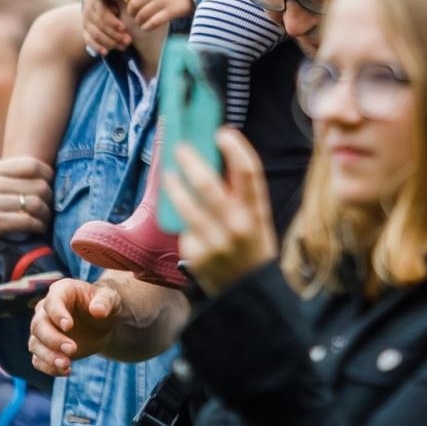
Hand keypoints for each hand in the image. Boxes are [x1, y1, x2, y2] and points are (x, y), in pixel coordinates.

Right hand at [0, 156, 52, 271]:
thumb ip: (3, 179)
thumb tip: (39, 177)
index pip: (32, 164)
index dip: (48, 177)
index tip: (50, 190)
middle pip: (38, 185)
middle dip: (49, 200)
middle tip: (48, 211)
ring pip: (34, 203)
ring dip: (45, 215)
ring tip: (44, 222)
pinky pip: (25, 220)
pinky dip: (37, 227)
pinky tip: (37, 231)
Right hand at [30, 277, 121, 376]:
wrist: (101, 323)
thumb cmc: (104, 304)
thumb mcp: (110, 298)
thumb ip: (105, 301)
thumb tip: (98, 310)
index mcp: (61, 292)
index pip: (52, 302)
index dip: (57, 314)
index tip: (69, 326)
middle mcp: (46, 310)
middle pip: (38, 325)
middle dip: (53, 339)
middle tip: (72, 349)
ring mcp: (43, 331)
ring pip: (35, 344)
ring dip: (48, 357)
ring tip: (67, 365)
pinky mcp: (45, 348)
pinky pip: (38, 360)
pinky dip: (49, 368)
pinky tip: (66, 371)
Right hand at [81, 0, 130, 54]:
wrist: (103, 3)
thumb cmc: (116, 0)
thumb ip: (123, 3)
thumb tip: (130, 9)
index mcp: (97, 0)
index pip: (102, 13)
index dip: (113, 22)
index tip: (124, 28)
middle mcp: (89, 11)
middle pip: (100, 26)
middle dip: (115, 35)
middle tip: (128, 41)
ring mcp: (86, 22)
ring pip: (95, 34)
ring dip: (110, 42)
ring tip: (123, 47)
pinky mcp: (85, 32)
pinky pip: (89, 41)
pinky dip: (97, 47)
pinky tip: (106, 52)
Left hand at [123, 0, 193, 31]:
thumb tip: (128, 0)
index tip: (131, 3)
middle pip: (134, 4)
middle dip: (131, 13)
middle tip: (135, 16)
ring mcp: (164, 0)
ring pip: (142, 15)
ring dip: (138, 21)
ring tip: (140, 22)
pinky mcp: (171, 11)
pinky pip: (153, 22)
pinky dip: (146, 27)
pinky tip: (146, 27)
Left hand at [164, 128, 277, 296]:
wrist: (249, 293)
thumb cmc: (252, 247)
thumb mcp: (257, 219)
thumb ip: (241, 194)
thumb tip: (213, 158)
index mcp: (257, 212)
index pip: (249, 173)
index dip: (235, 149)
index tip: (222, 132)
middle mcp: (237, 226)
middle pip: (208, 185)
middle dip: (190, 162)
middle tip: (179, 148)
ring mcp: (216, 243)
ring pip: (186, 206)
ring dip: (174, 187)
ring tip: (168, 176)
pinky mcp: (197, 257)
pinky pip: (184, 231)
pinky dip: (183, 224)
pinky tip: (187, 224)